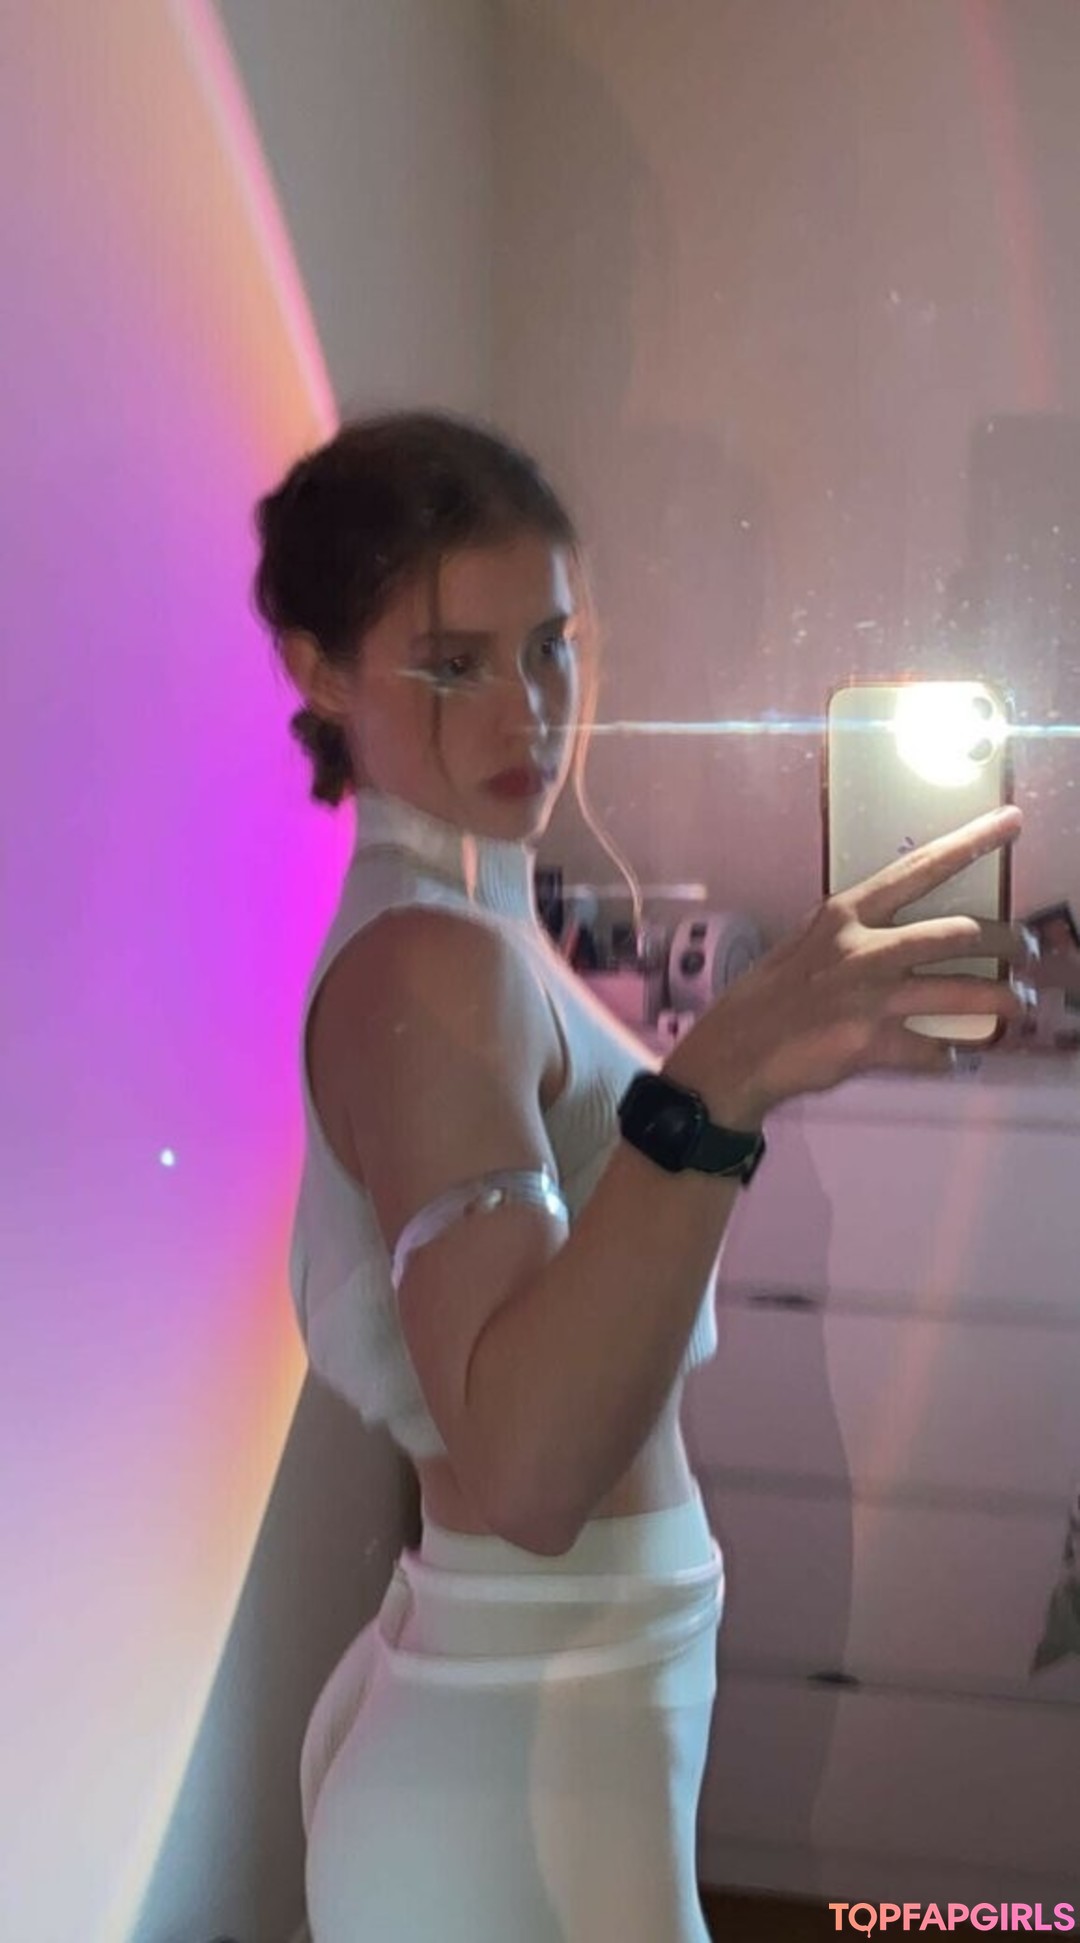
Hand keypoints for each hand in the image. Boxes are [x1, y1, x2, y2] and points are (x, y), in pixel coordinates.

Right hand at [665, 806, 1029, 1125]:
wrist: (733, 1053)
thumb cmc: (767, 998)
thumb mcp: (805, 947)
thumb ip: (853, 937)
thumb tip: (897, 936)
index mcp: (846, 914)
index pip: (918, 870)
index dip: (970, 844)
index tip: (1011, 822)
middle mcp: (863, 948)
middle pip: (958, 934)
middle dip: (1008, 942)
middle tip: (1031, 951)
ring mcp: (870, 997)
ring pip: (960, 993)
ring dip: (1000, 1003)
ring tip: (1020, 1010)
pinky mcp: (871, 1043)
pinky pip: (932, 1050)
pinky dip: (950, 1056)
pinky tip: (955, 1058)